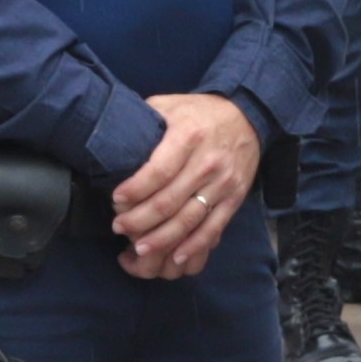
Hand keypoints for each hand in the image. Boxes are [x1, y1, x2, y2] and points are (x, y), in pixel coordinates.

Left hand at [111, 92, 261, 278]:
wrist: (248, 116)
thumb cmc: (199, 112)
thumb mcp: (169, 104)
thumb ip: (144, 119)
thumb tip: (112, 137)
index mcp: (188, 136)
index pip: (159, 171)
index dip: (136, 190)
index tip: (116, 200)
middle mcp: (207, 162)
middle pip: (171, 200)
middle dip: (141, 219)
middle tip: (119, 227)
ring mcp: (223, 183)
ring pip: (190, 219)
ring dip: (163, 239)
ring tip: (139, 249)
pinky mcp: (234, 198)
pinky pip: (214, 228)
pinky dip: (194, 246)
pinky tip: (175, 256)